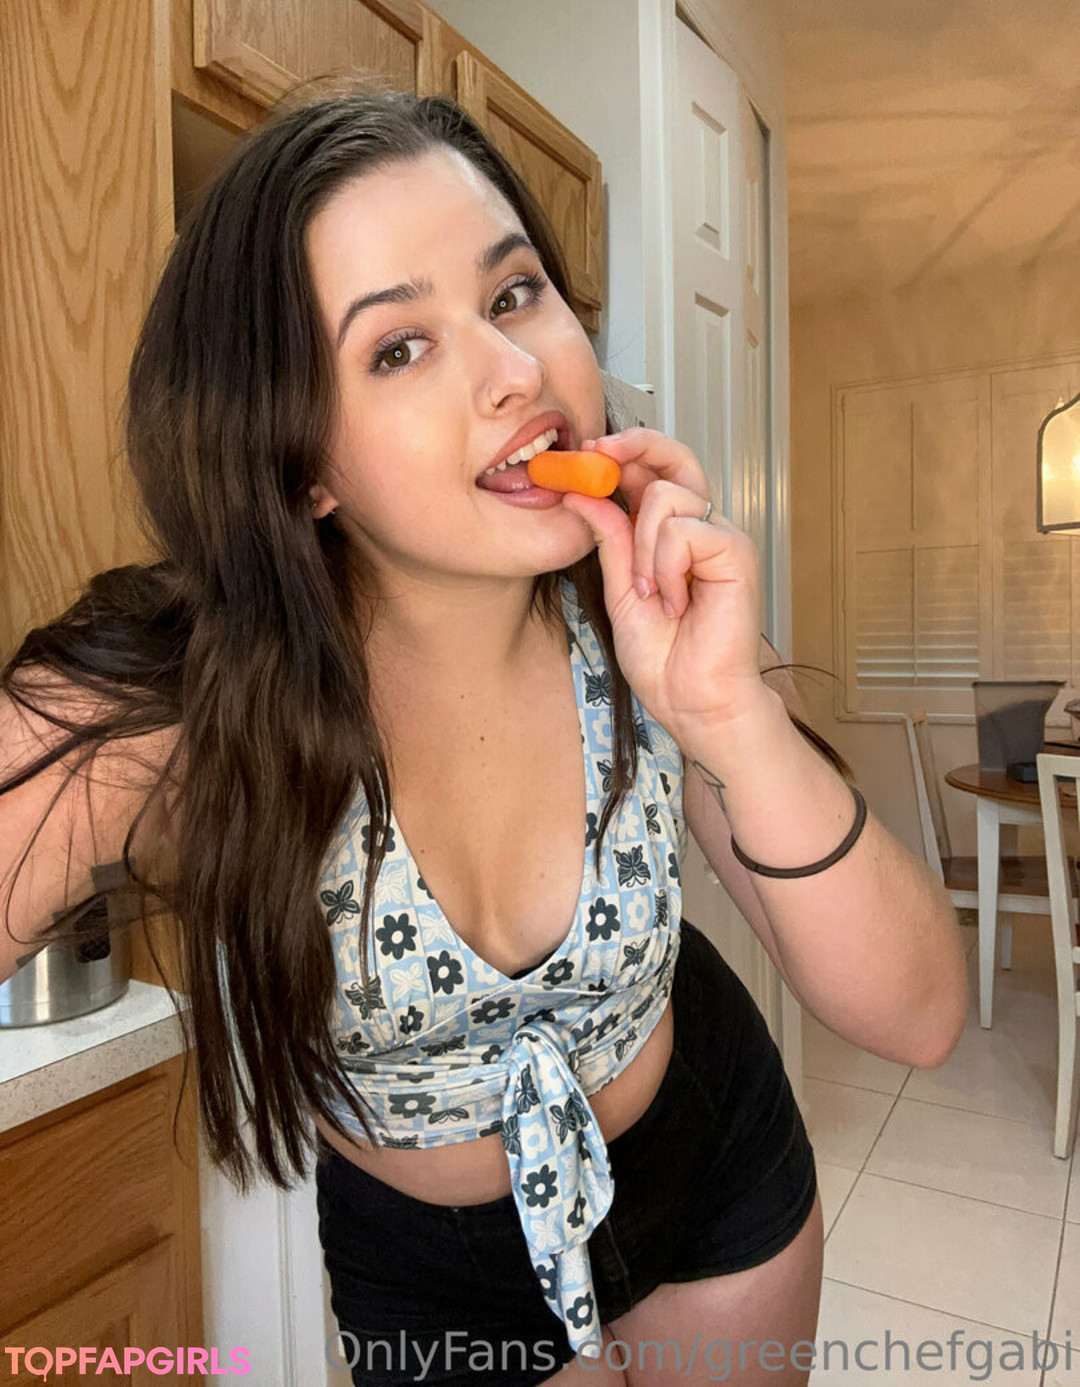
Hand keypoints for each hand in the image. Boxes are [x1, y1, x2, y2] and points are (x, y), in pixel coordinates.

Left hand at [559, 428, 767, 735]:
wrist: (692, 700)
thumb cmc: (665, 658)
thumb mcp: (620, 590)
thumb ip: (608, 540)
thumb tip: (582, 492)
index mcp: (673, 534)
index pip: (656, 470)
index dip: (624, 450)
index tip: (586, 451)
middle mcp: (702, 527)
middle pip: (674, 458)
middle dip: (634, 446)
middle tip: (597, 454)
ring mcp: (723, 537)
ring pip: (666, 497)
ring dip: (642, 548)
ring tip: (651, 592)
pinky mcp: (736, 553)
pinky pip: (684, 532)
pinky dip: (665, 567)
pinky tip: (674, 601)